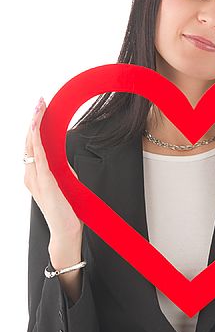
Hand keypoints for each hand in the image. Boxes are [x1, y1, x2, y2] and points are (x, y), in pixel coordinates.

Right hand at [24, 97, 82, 245]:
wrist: (66, 230)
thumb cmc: (68, 209)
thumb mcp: (65, 183)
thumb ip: (62, 169)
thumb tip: (64, 158)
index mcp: (35, 174)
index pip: (33, 145)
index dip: (35, 126)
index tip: (40, 110)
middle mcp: (31, 174)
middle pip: (30, 141)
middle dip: (34, 119)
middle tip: (39, 101)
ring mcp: (36, 178)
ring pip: (32, 145)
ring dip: (35, 124)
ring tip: (39, 107)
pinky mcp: (45, 181)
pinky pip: (39, 156)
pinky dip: (38, 140)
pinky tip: (37, 127)